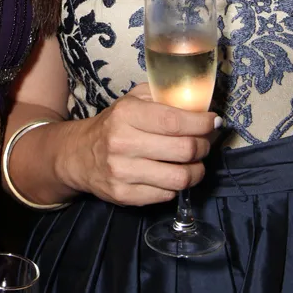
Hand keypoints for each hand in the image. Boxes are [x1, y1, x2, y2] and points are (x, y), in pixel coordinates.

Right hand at [58, 82, 218, 206]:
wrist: (79, 155)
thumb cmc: (114, 124)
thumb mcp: (132, 100)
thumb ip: (161, 96)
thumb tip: (199, 103)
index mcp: (126, 114)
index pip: (175, 121)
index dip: (202, 123)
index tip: (213, 121)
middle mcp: (123, 142)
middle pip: (184, 150)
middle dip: (204, 146)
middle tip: (206, 142)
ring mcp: (123, 172)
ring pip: (180, 178)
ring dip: (197, 170)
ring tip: (195, 163)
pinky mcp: (124, 196)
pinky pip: (167, 195)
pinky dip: (176, 185)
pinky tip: (173, 174)